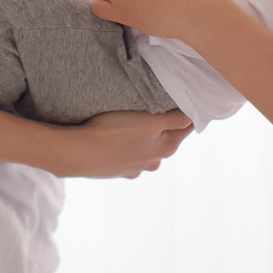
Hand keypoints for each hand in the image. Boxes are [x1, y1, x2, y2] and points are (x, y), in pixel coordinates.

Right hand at [45, 109, 192, 178]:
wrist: (80, 153)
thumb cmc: (114, 132)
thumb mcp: (149, 120)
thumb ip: (173, 119)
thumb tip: (192, 118)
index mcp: (166, 147)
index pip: (186, 127)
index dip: (187, 114)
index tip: (185, 102)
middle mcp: (154, 161)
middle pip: (167, 139)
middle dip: (165, 126)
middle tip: (156, 108)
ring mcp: (136, 168)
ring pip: (148, 150)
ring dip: (145, 140)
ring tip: (134, 125)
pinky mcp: (118, 171)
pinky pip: (129, 157)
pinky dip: (128, 149)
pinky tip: (119, 140)